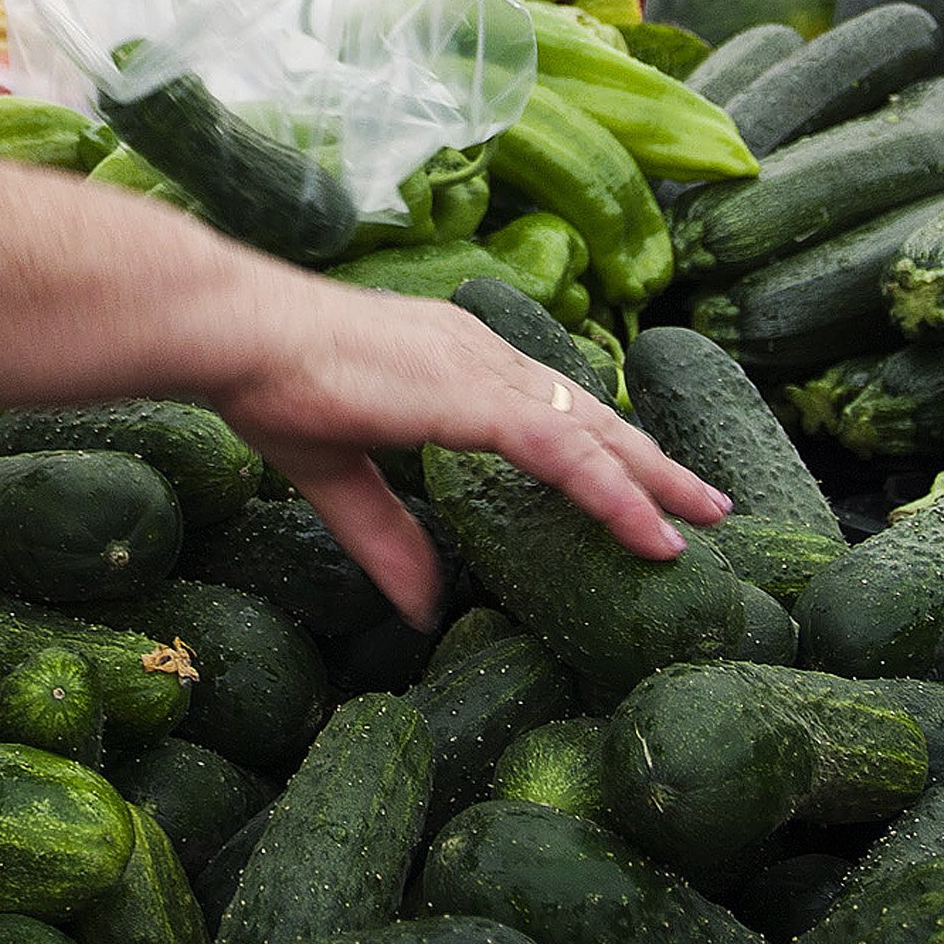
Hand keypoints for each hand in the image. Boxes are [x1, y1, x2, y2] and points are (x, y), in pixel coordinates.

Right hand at [208, 278, 729, 630]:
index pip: (548, 407)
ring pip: (593, 431)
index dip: (601, 447)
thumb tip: (421, 610)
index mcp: (456, 363)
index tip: (643, 484)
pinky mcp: (476, 396)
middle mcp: (483, 355)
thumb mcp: (338, 477)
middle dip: (651, 462)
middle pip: (590, 414)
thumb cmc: (270, 385)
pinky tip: (649, 526)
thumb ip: (388, 540)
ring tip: (703, 519)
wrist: (236, 333)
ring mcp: (484, 369)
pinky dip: (611, 490)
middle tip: (707, 506)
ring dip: (652, 478)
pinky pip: (564, 450)